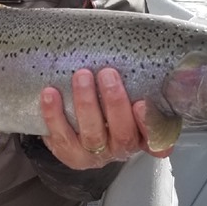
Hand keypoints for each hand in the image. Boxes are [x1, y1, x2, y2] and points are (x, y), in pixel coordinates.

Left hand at [40, 68, 172, 168]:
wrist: (77, 127)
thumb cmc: (109, 105)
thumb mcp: (128, 96)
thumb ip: (137, 83)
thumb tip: (143, 51)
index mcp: (142, 136)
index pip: (156, 140)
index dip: (149, 125)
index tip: (142, 103)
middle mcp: (120, 148)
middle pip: (122, 134)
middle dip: (114, 102)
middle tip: (107, 73)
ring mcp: (93, 154)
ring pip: (91, 135)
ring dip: (86, 104)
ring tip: (81, 76)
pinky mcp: (67, 152)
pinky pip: (60, 136)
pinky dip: (54, 114)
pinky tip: (50, 93)